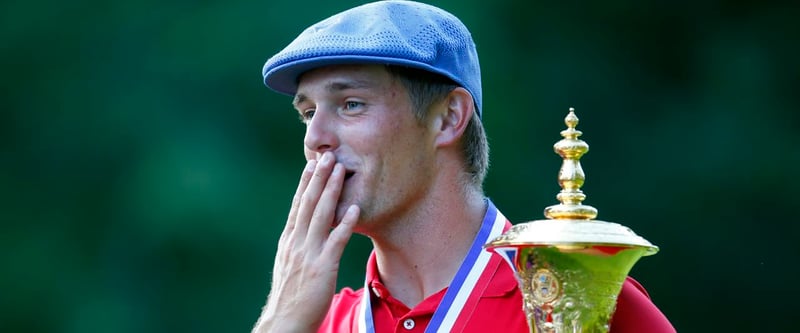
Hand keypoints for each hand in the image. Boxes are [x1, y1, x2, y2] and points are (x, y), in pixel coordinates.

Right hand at [253, 152, 359, 332]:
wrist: (285, 322)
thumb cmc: (291, 296)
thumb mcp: (290, 265)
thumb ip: (297, 246)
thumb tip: (304, 230)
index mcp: (289, 241)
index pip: (298, 206)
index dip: (305, 183)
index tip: (312, 163)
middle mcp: (296, 243)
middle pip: (308, 204)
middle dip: (318, 178)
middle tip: (327, 156)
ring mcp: (309, 254)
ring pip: (321, 216)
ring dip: (331, 191)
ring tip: (340, 170)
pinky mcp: (322, 268)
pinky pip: (336, 241)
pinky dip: (345, 223)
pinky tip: (354, 209)